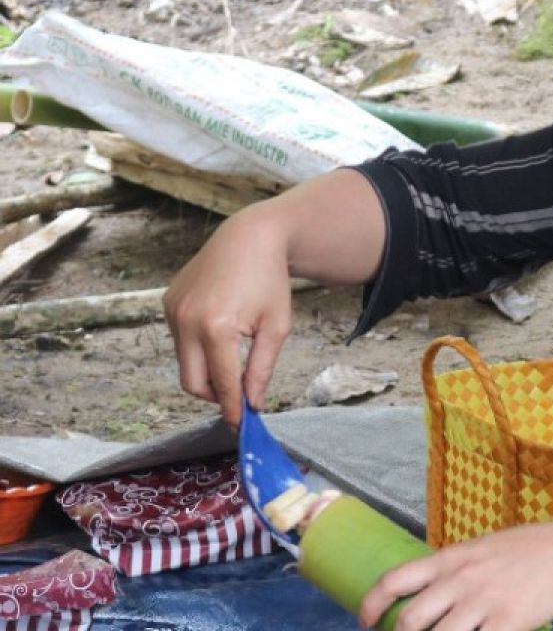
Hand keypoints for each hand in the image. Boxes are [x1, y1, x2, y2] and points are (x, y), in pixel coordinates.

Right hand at [163, 207, 292, 425]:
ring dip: (207, 371)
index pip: (223, 383)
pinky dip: (198, 348)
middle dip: (215, 396)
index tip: (241, 425)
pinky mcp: (167, 304)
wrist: (249, 238)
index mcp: (217, 327)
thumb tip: (252, 403)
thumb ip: (262, 368)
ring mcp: (172, 311)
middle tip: (238, 396)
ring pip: (184, 364)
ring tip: (233, 360)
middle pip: (193, 383)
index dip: (232, 408)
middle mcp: (187, 321)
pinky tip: (219, 332)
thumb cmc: (270, 281)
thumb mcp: (276, 326)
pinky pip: (179, 341)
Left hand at [359, 521, 552, 630]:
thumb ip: (454, 568)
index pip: (395, 579)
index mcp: (450, 558)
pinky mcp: (507, 621)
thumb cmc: (527, 550)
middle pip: (410, 621)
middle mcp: (460, 579)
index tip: (365, 621)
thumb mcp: (481, 549)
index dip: (372, 604)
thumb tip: (428, 590)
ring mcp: (483, 602)